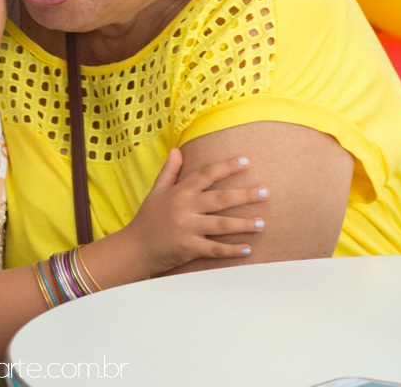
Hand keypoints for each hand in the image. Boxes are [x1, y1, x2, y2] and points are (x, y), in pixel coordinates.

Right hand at [123, 149, 268, 274]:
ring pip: (221, 224)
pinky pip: (214, 249)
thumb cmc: (147, 218)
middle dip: (244, 195)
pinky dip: (231, 250)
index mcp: (179, 192)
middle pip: (220, 199)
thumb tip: (176, 150)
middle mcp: (184, 208)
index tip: (246, 161)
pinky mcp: (188, 248)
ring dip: (243, 224)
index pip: (206, 175)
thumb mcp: (156, 191)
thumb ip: (169, 171)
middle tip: (266, 192)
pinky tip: (248, 249)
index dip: (226, 167)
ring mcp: (187, 228)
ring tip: (262, 223)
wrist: (134, 247)